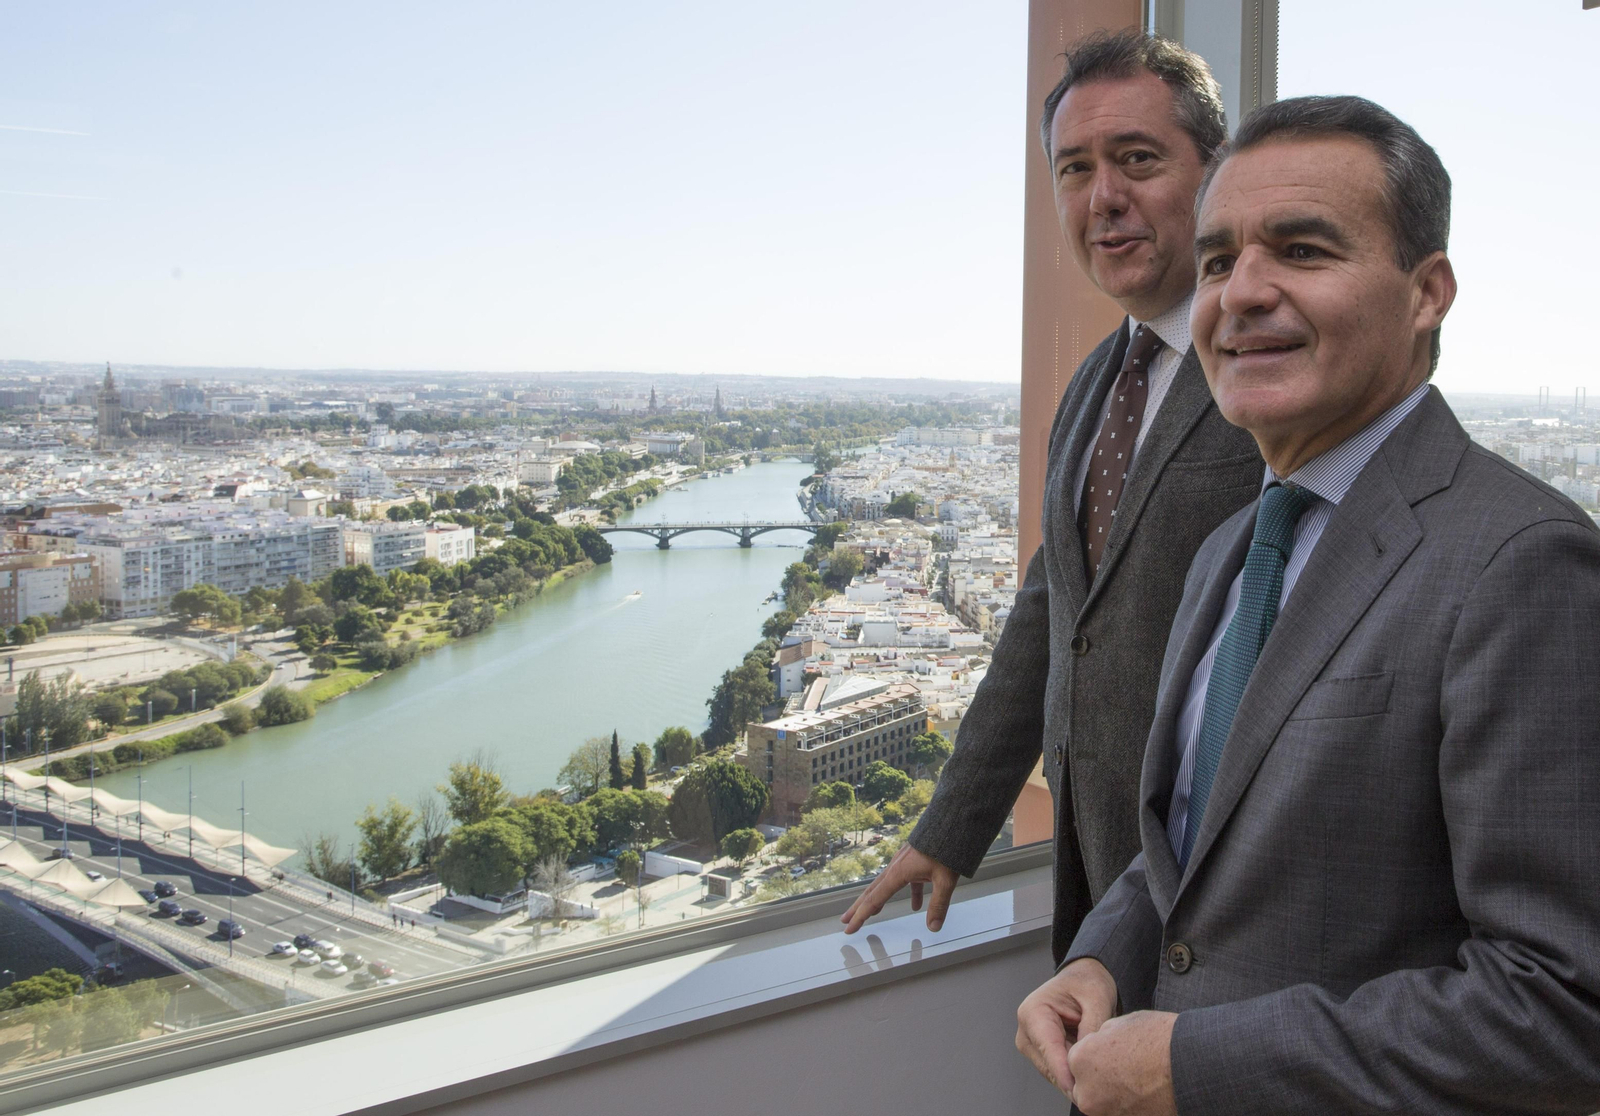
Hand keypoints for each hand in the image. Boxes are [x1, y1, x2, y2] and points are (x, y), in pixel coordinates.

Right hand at [840, 843, 958, 932]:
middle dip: (858, 908)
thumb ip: (938, 904)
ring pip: (886, 885)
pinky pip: (906, 881)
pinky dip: (909, 894)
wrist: (951, 821)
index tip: (849, 928)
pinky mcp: (913, 860)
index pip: (874, 899)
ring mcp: (904, 863)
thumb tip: (933, 927)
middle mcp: (896, 867)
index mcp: (898, 872)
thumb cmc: (946, 847)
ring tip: (872, 912)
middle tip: (845, 920)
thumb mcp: (945, 880)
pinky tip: (916, 905)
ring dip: (878, 900)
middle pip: (872, 891)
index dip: (861, 916)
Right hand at [1015, 958, 1117, 1096]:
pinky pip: (1059, 1071)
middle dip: (1072, 1078)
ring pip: (1054, 1073)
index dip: (1063, 1071)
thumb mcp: (1097, 998)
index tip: (1076, 1090)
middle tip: (1100, 1088)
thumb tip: (1089, 1058)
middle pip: (1048, 1066)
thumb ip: (1092, 1027)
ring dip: (1075, 1077)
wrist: (1083, 977)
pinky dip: (1075, 1073)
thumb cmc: (1087, 982)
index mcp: (1033, 1012)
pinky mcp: (1042, 1053)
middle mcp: (1026, 1031)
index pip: (1048, 1048)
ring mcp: (1032, 1044)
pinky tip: (1093, 1071)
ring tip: (1101, 1077)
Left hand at [1067, 1010, 1177, 1115]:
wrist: (1192, 1066)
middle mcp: (1087, 1092)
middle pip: (1084, 1084)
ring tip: (1137, 1079)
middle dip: (1099, 1076)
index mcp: (1080, 1060)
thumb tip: (1097, 1043)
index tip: (1112, 1051)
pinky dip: (1127, 1104)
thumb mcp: (1121, 1022)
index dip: (1095, 1052)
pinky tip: (1144, 1091)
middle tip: (1124, 1067)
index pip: (1075, 1058)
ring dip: (1113, 1092)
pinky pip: (1118, 1111)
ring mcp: (1106, 1113)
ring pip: (1101, 1101)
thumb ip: (1100, 1036)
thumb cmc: (1160, 1040)